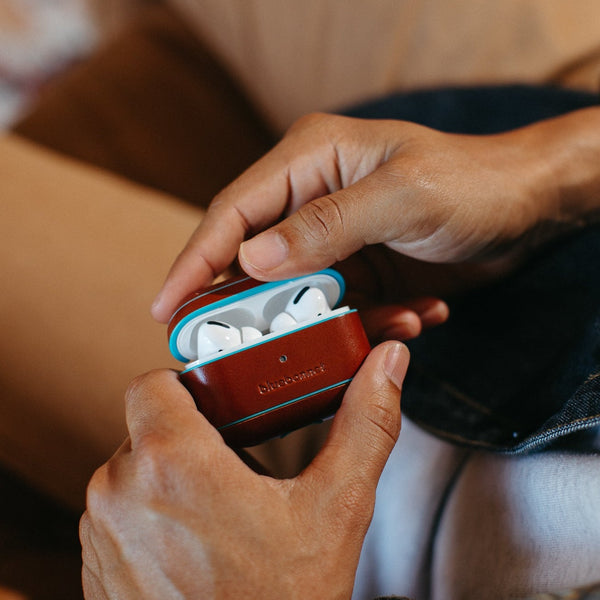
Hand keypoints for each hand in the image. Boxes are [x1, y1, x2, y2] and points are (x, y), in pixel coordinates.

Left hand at [80, 341, 408, 599]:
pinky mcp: (96, 565)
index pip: (154, 382)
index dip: (188, 385)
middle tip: (233, 457)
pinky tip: (194, 541)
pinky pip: (121, 510)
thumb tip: (388, 365)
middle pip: (148, 425)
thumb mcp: (336, 509)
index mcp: (172, 463)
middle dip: (189, 434)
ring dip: (170, 475)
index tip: (218, 402)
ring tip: (218, 505)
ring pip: (134, 468)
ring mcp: (102, 532)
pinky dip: (152, 513)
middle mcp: (121, 492)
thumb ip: (364, 425)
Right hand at [152, 112, 558, 333]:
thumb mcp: (403, 196)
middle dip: (256, 308)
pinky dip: (372, 322)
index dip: (194, 260)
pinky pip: (345, 307)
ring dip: (332, 322)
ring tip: (385, 325)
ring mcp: (335, 237)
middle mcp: (312, 196)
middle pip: (256, 259)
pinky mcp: (360, 268)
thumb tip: (252, 258)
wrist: (526, 205)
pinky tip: (414, 317)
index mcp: (309, 158)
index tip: (164, 308)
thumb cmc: (470, 181)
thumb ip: (327, 225)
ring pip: (303, 294)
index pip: (233, 212)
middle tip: (248, 351)